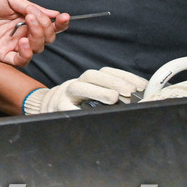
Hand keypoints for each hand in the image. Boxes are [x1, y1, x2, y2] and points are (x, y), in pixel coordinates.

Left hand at [0, 0, 64, 65]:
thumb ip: (30, 7)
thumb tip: (53, 13)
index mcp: (24, 19)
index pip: (48, 26)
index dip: (59, 24)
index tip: (64, 17)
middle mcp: (20, 33)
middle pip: (46, 39)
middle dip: (47, 28)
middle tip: (36, 16)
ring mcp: (11, 44)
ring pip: (36, 49)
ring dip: (38, 37)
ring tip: (30, 23)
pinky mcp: (0, 53)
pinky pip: (20, 60)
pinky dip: (26, 53)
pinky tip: (22, 41)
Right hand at [22, 67, 147, 113]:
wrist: (46, 108)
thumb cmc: (77, 104)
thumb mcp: (92, 94)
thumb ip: (110, 93)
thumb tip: (138, 97)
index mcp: (87, 81)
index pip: (105, 72)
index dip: (124, 76)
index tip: (141, 85)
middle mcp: (75, 85)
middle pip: (91, 76)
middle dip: (113, 81)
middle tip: (131, 91)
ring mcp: (64, 96)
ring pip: (78, 88)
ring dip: (97, 91)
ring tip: (114, 98)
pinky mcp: (58, 109)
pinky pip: (68, 108)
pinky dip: (80, 110)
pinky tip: (94, 114)